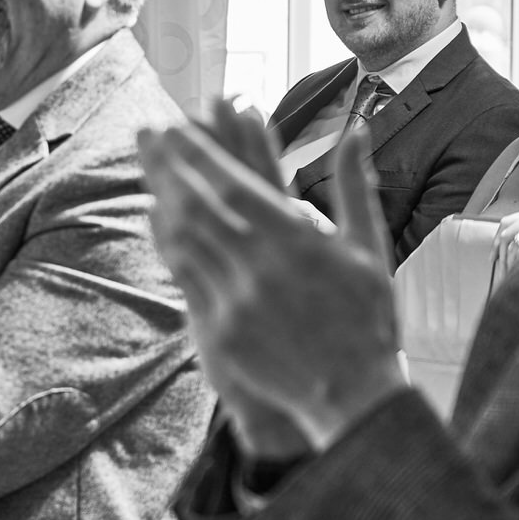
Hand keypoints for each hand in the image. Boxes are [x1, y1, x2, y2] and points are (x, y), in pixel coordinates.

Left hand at [139, 99, 404, 457]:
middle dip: (170, 165)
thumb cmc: (368, 316)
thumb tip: (356, 128)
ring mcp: (236, 301)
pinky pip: (185, 276)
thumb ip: (355, 184)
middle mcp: (261, 268)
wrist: (353, 393)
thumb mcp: (369, 247)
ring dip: (163, 197)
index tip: (178, 126)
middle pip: (200, 205)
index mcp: (299, 242)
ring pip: (186, 238)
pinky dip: (169, 242)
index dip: (202, 154)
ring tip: (149, 168)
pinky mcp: (221, 331)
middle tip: (149, 132)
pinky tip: (158, 218)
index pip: (236, 186)